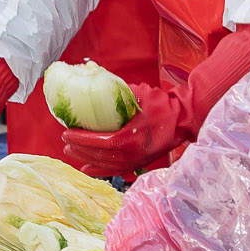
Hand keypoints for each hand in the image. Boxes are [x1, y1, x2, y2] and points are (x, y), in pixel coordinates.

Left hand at [60, 85, 186, 177]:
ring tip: (72, 153)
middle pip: (100, 156)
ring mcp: (137, 160)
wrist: (184, 119)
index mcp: (131, 138)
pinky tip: (88, 168)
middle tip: (65, 143)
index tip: (67, 133)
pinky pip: (116, 170)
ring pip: (106, 165)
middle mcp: (133, 154)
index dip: (81, 140)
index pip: (100, 142)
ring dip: (87, 160)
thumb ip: (119, 92)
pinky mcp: (141, 162)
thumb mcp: (140, 93)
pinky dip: (101, 169)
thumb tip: (96, 81)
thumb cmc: (163, 105)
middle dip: (80, 150)